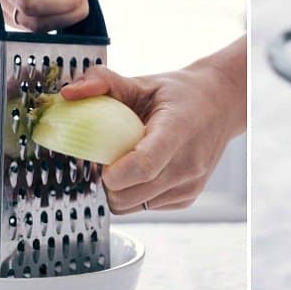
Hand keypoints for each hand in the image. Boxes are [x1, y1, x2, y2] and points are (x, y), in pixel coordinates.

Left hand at [60, 37, 246, 213]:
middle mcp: (189, 164)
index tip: (101, 161)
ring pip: (133, 206)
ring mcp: (190, 185)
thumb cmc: (180, 94)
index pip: (144, 166)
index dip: (113, 173)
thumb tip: (69, 94)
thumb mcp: (144, 82)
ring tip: (124, 163)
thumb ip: (105, 82)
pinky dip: (136, 194)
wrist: (221, 106)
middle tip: (105, 158)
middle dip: (107, 182)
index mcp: (177, 130)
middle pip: (130, 194)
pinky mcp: (188, 197)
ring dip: (120, 190)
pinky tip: (144, 172)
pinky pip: (147, 208)